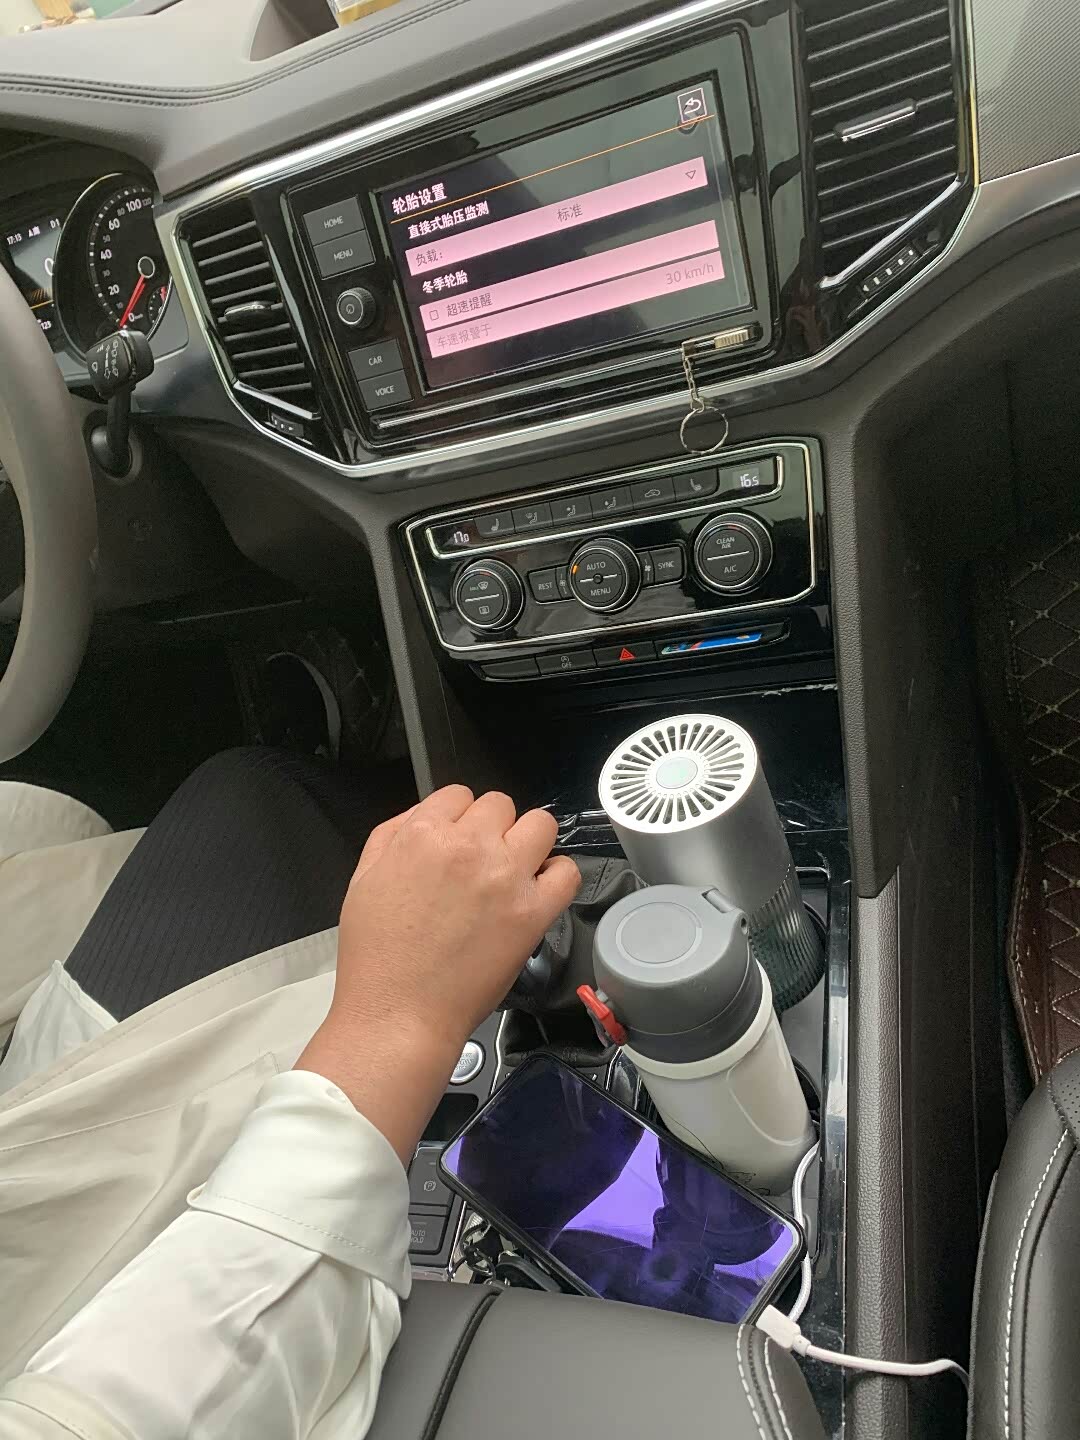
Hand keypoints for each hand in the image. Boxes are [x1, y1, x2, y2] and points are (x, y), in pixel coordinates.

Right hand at [296, 786, 580, 1159]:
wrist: (398, 1015)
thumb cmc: (376, 957)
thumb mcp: (362, 879)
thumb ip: (392, 835)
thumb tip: (425, 815)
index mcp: (422, 834)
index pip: (458, 795)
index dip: (458, 819)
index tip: (457, 843)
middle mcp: (468, 847)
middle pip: (500, 805)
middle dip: (491, 829)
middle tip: (481, 863)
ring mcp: (506, 878)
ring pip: (540, 825)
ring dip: (528, 842)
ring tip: (514, 871)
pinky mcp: (533, 913)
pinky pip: (567, 872)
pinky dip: (557, 877)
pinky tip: (538, 891)